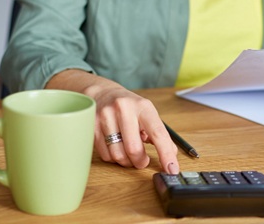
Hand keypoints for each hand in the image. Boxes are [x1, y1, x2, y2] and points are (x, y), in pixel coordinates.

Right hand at [46, 70, 179, 172]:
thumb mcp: (147, 113)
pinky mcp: (91, 126)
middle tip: (142, 161)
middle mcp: (123, 109)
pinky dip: (114, 158)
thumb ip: (159, 133)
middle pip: (134, 149)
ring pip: (118, 155)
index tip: (172, 169)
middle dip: (140, 162)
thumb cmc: (129, 107)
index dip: (166, 154)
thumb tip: (171, 155)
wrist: (102, 93)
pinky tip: (116, 147)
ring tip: (128, 154)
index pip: (158, 133)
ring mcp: (105, 117)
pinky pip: (106, 155)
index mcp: (143, 106)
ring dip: (126, 161)